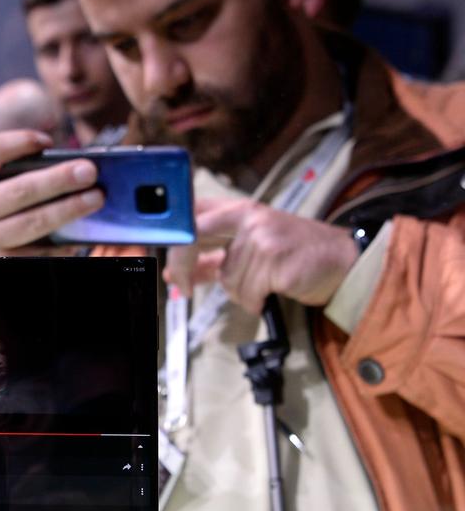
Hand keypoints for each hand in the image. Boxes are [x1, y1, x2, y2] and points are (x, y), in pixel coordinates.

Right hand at [0, 130, 103, 255]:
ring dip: (69, 209)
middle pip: (19, 190)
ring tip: (94, 198)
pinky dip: (62, 243)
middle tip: (89, 171)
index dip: (22, 141)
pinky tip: (80, 232)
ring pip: (33, 223)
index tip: (48, 141)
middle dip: (59, 178)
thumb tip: (59, 162)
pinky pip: (37, 252)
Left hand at [165, 197, 359, 313]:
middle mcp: (248, 217)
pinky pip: (247, 294)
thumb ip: (214, 257)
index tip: (167, 264)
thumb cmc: (296, 254)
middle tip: (182, 290)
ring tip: (265, 285)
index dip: (172, 238)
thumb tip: (176, 275)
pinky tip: (273, 292)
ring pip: (226, 279)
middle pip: (192, 240)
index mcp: (239, 209)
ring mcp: (262, 237)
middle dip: (182, 268)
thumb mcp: (253, 245)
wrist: (344, 261)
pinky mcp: (276, 261)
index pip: (192, 215)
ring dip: (241, 293)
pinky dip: (255, 301)